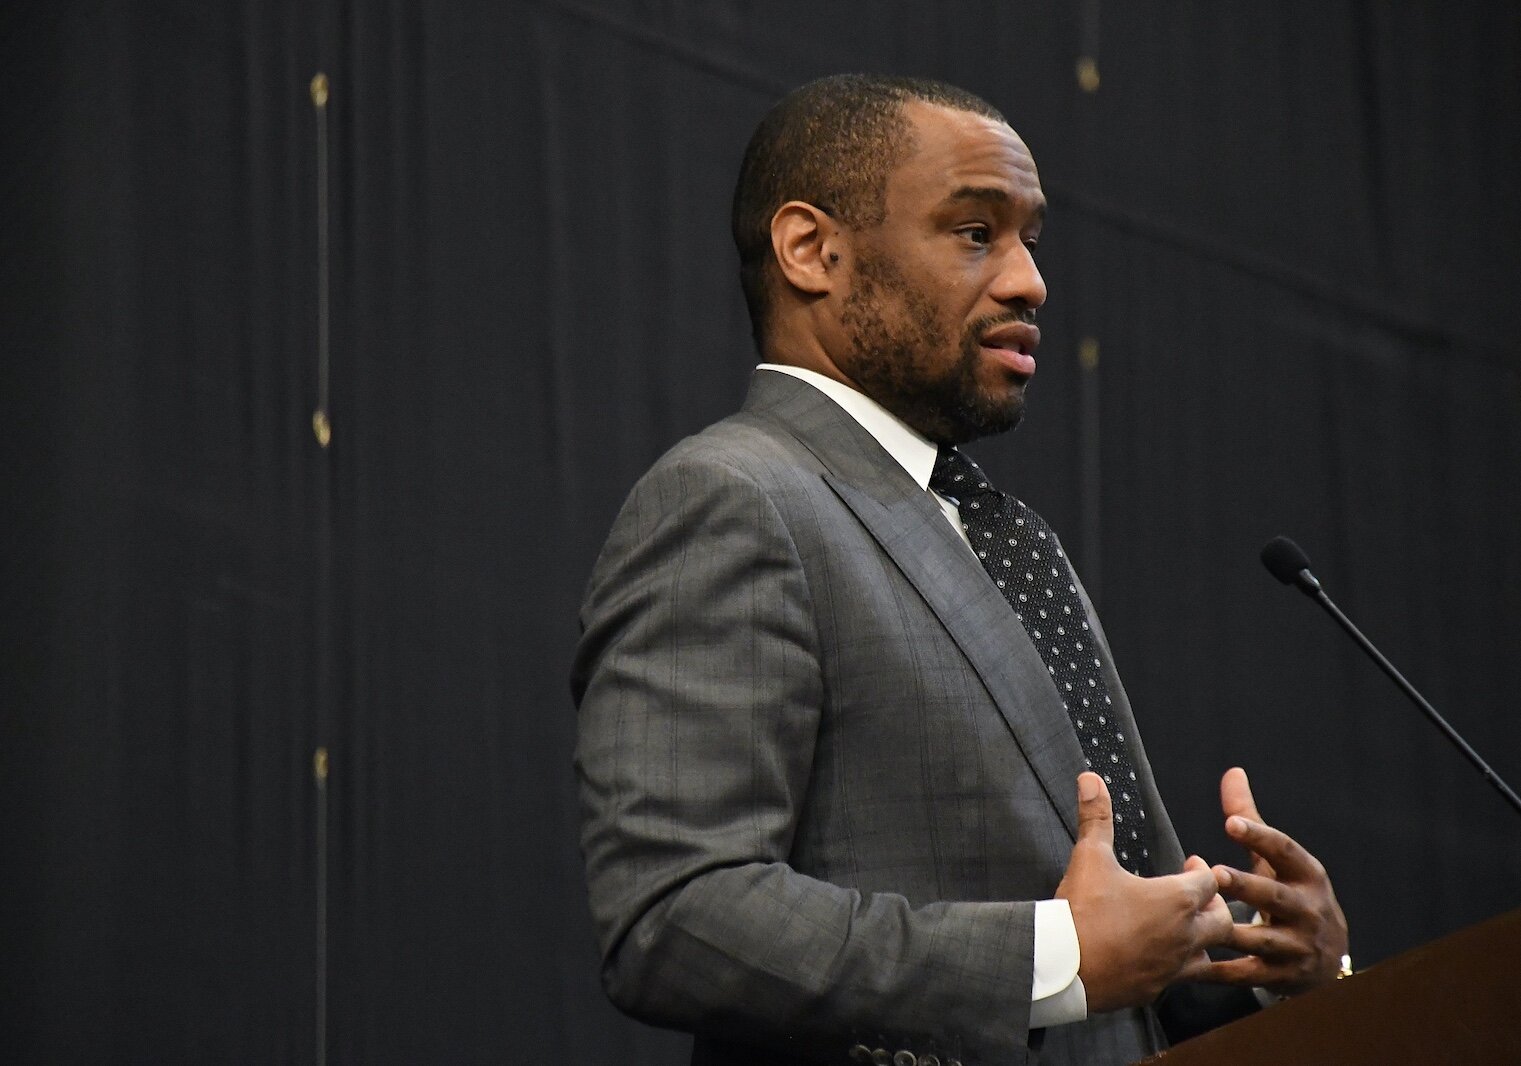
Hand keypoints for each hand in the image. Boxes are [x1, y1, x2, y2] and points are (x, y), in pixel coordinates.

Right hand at [1055, 772, 1233, 1011]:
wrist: (1065, 967)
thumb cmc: (1082, 910)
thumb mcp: (1089, 858)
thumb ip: (1095, 817)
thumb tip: (1091, 778)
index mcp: (1177, 899)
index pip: (1210, 880)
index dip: (1202, 870)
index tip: (1191, 863)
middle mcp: (1185, 935)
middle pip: (1222, 920)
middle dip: (1213, 905)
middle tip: (1196, 896)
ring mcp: (1174, 966)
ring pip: (1209, 955)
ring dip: (1202, 940)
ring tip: (1185, 929)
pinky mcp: (1157, 989)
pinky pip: (1181, 978)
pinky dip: (1177, 965)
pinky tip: (1160, 958)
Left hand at [1200, 767, 1348, 995]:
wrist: (1328, 959)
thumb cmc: (1292, 895)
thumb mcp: (1279, 861)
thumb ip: (1251, 820)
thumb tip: (1232, 772)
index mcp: (1307, 876)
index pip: (1285, 852)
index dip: (1260, 837)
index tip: (1231, 823)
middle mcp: (1307, 911)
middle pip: (1275, 897)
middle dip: (1247, 887)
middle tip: (1216, 873)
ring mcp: (1297, 946)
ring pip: (1262, 940)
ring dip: (1231, 931)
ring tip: (1201, 920)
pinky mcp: (1281, 977)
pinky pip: (1248, 974)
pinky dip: (1221, 972)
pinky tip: (1192, 964)